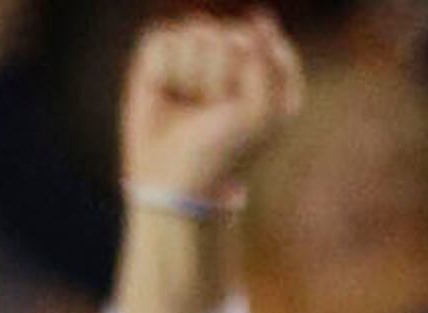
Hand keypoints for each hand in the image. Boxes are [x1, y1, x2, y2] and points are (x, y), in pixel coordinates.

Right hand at [120, 13, 303, 202]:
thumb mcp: (262, 111)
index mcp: (263, 63)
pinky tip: (166, 94)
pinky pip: (162, 41)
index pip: (261, 37)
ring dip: (192, 78)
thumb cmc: (224, 150)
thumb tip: (256, 17)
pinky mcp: (158, 56)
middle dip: (221, 79)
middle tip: (213, 112)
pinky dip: (163, 72)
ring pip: (196, 32)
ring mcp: (192, 51)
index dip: (251, 73)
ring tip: (189, 105)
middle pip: (230, 34)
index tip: (241, 108)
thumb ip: (269, 59)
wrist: (174, 181)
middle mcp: (229, 50)